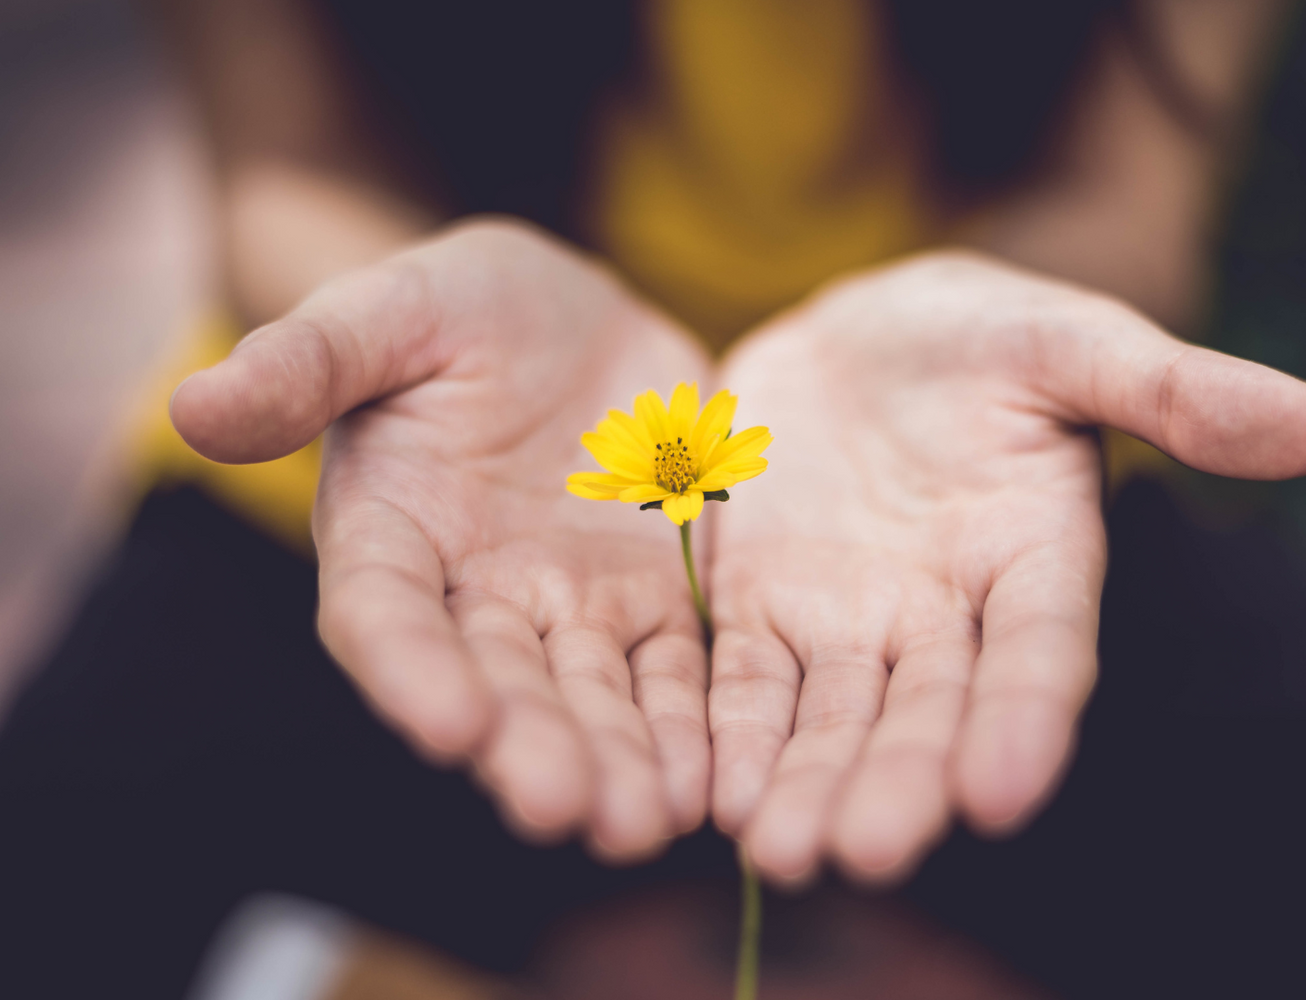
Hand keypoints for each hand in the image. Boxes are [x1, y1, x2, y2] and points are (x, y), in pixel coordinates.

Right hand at [171, 220, 712, 859]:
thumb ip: (307, 360)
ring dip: (617, 761)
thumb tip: (193, 404)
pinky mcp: (654, 600)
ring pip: (592, 696)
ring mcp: (570, 606)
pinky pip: (674, 671)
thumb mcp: (389, 309)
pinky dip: (690, 725)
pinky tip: (713, 779)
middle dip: (530, 747)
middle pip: (498, 683)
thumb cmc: (459, 307)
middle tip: (566, 810)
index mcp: (391, 532)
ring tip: (645, 823)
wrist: (571, 318)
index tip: (450, 725)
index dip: (411, 671)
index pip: (385, 615)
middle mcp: (475, 594)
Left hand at [707, 251, 1305, 884]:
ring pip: (832, 717)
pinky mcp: (760, 608)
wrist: (856, 337)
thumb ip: (1172, 388)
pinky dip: (731, 734)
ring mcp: (848, 620)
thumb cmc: (979, 336)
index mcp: (1035, 557)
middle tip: (866, 851)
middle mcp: (944, 614)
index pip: (1041, 651)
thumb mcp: (1068, 340)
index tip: (1001, 792)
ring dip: (808, 784)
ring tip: (781, 851)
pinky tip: (712, 794)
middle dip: (899, 781)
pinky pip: (744, 681)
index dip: (1025, 719)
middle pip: (927, 711)